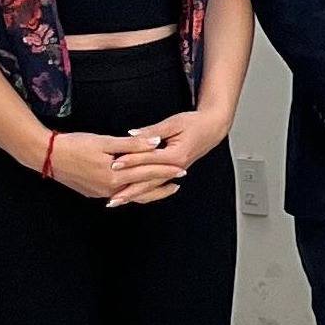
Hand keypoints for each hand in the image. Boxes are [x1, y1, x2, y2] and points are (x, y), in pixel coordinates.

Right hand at [32, 130, 167, 203]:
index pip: (147, 173)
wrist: (45, 156)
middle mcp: (109, 189)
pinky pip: (119, 194)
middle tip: (179, 180)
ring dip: (148, 190)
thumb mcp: (105, 141)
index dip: (165, 170)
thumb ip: (132, 144)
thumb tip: (156, 143)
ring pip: (131, 194)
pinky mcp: (93, 192)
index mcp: (114, 176)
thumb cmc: (75, 144)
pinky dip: (132, 191)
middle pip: (143, 189)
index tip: (181, 168)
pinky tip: (138, 187)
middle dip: (162, 184)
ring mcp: (101, 193)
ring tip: (163, 186)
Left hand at [106, 107, 229, 208]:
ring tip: (116, 201)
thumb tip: (133, 134)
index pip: (150, 159)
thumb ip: (152, 131)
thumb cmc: (195, 123)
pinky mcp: (173, 172)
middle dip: (129, 189)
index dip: (131, 160)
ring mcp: (175, 172)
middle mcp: (177, 167)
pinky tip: (130, 195)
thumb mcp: (173, 123)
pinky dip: (142, 191)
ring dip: (133, 194)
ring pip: (152, 187)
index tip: (114, 163)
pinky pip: (156, 184)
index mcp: (177, 155)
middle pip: (149, 181)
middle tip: (111, 196)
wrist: (212, 128)